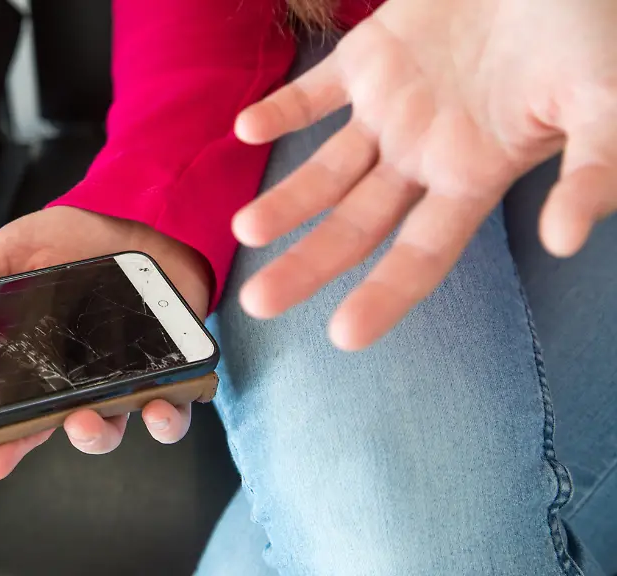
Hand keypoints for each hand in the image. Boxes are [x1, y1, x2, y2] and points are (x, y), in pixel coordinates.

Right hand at [0, 206, 210, 479]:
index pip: (16, 412)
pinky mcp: (169, 370)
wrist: (140, 214)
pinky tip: (158, 406)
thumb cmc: (79, 239)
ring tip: (86, 420)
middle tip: (15, 447)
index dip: (0, 441)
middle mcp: (83, 380)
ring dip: (97, 433)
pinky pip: (172, 408)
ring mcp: (126, 380)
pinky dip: (167, 415)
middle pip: (53, 429)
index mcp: (42, 362)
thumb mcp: (16, 250)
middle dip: (33, 446)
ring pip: (111, 427)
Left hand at [232, 0, 616, 349]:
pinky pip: (314, 91)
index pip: (422, 253)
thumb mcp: (606, 102)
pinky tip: (246, 129)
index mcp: (472, 176)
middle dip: (308, 263)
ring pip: (326, 169)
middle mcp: (421, 154)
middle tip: (258, 301)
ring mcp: (390, 109)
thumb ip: (592, 171)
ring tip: (243, 227)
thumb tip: (564, 241)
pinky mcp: (368, 58)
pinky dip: (281, 109)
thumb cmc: (587, 30)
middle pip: (355, 224)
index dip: (385, 294)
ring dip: (285, 198)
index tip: (343, 336)